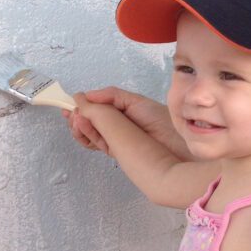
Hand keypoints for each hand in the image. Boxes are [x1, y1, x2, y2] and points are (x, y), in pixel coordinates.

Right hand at [63, 86, 186, 156]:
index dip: (84, 105)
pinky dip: (88, 137)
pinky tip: (82, 127)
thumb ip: (110, 97)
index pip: (100, 106)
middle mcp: (121, 125)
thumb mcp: (136, 103)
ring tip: (77, 120)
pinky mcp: (119, 153)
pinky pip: (99, 144)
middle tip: (71, 114)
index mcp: (126, 110)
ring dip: (81, 127)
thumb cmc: (164, 123)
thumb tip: (84, 97)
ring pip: (93, 133)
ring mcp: (119, 140)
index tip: (70, 103)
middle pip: (93, 121)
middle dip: (79, 116)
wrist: (180, 148)